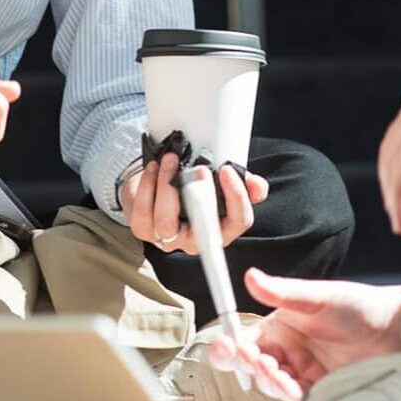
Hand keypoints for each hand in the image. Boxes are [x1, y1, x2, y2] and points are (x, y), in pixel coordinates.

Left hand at [122, 156, 266, 254]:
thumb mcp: (222, 185)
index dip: (237, 198)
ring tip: (171, 160)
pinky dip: (146, 186)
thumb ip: (244, 185)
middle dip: (202, 195)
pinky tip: (153, 168)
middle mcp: (197, 240)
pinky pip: (143, 212)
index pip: (239, 221)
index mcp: (222, 228)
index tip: (227, 170)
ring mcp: (169, 239)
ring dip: (167, 185)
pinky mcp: (145, 230)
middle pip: (202, 226)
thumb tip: (257, 185)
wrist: (158, 190)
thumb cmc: (194, 189)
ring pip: (166, 220)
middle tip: (200, 168)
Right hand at [206, 273, 400, 394]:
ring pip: (272, 385)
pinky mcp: (320, 391)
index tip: (226, 346)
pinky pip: (296, 399)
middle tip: (258, 362)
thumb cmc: (362, 307)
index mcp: (282, 326)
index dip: (231, 344)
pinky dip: (290, 395)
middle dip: (251, 366)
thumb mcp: (320, 298)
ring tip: (281, 376)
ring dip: (270, 382)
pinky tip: (295, 389)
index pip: (247, 338)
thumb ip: (284, 292)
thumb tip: (251, 276)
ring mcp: (304, 372)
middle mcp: (289, 350)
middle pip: (253, 366)